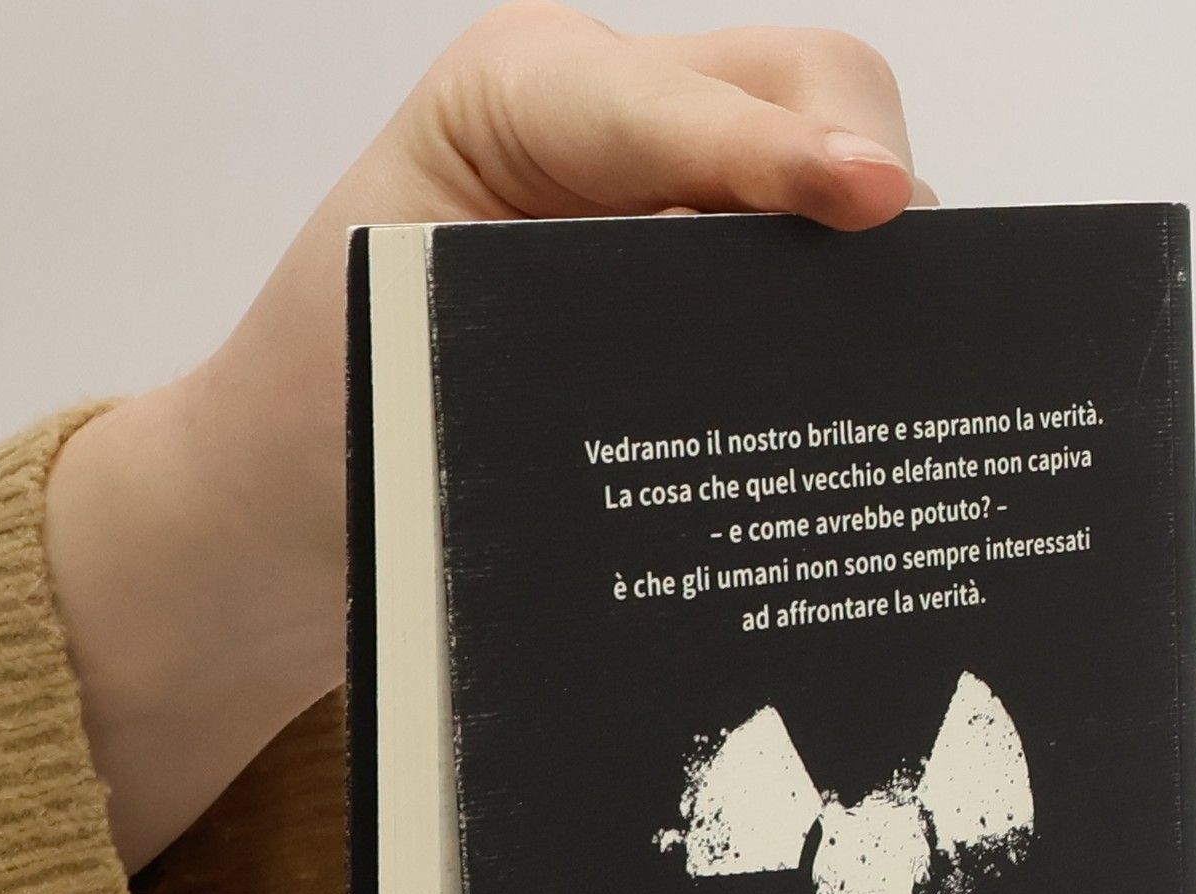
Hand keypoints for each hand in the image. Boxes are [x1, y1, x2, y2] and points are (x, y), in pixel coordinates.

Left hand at [45, 3, 926, 869]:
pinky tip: (851, 398)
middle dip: (866, 184)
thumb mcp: (424, 349)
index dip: (784, 151)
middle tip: (902, 317)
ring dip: (868, 263)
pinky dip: (844, 318)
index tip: (872, 203)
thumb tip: (772, 353)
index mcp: (521, 97)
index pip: (684, 99)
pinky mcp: (694, 276)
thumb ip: (579, 312)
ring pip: (832, 172)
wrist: (293, 503)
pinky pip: (805, 267)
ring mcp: (665, 192)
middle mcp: (609, 119)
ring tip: (887, 370)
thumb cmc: (327, 416)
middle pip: (806, 89)